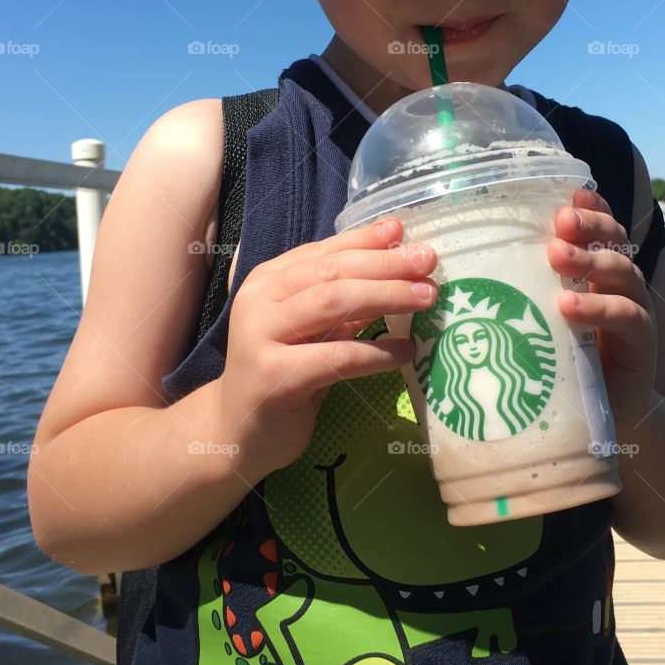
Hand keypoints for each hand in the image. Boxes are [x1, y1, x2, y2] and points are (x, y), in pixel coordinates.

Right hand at [216, 217, 437, 477]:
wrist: (236, 432)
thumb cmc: (282, 372)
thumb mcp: (313, 328)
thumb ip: (344, 297)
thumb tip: (399, 265)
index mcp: (268, 280)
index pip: (324, 251)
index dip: (366, 240)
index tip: (406, 232)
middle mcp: (260, 300)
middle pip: (332, 272)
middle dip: (385, 264)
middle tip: (428, 262)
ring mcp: (262, 337)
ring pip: (333, 303)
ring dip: (386, 296)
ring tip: (426, 298)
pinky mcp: (275, 377)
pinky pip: (338, 358)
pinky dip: (377, 353)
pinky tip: (406, 352)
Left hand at [546, 187, 655, 427]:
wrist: (605, 415)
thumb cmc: (564, 360)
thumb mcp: (540, 318)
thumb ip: (522, 289)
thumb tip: (466, 262)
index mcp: (597, 271)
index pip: (600, 227)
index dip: (591, 207)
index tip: (570, 194)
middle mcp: (620, 284)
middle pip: (614, 240)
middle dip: (589, 224)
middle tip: (560, 221)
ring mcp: (635, 310)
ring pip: (621, 272)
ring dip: (589, 260)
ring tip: (556, 256)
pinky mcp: (641, 343)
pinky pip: (626, 316)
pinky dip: (597, 307)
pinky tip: (568, 305)